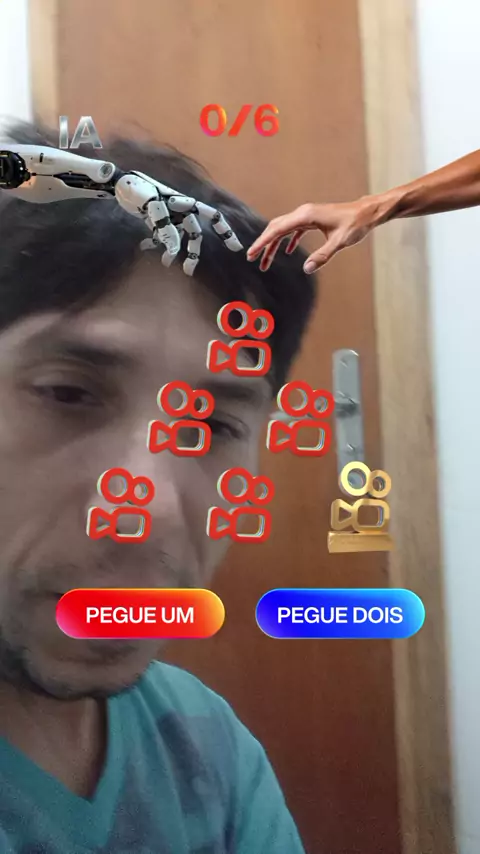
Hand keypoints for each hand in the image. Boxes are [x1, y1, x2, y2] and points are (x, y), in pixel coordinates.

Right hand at [246, 198, 378, 273]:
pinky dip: (287, 240)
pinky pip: (295, 230)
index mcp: (306, 216)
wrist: (367, 212)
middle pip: (276, 228)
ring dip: (274, 244)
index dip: (262, 242)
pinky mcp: (313, 219)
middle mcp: (304, 213)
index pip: (277, 230)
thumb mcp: (339, 242)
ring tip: (266, 261)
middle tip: (252, 258)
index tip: (252, 253)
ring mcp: (308, 215)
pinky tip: (287, 251)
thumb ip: (322, 256)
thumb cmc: (355, 224)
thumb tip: (306, 269)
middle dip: (263, 243)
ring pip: (284, 229)